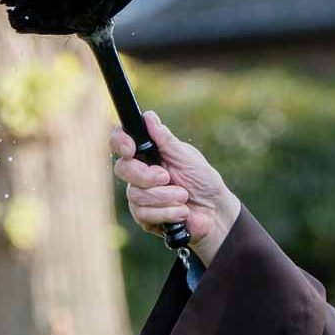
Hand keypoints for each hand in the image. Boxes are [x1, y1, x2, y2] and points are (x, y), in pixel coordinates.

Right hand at [110, 111, 241, 265]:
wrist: (215, 212)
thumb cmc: (203, 181)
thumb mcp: (186, 157)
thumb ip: (166, 140)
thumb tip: (148, 117)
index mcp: (148, 154)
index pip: (121, 142)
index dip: (119, 142)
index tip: (130, 149)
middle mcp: (139, 174)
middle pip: (123, 169)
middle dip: (146, 176)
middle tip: (167, 177)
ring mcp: (140, 196)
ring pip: (135, 195)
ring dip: (164, 197)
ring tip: (183, 197)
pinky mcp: (144, 217)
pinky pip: (143, 214)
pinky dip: (167, 212)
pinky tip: (181, 212)